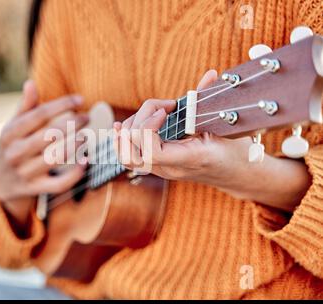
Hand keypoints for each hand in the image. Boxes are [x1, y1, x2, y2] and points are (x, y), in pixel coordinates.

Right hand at [0, 80, 87, 225]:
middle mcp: (15, 153)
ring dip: (74, 146)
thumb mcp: (13, 126)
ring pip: (54, 158)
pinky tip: (85, 161)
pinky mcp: (35, 188)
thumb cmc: (13, 146)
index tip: (80, 100)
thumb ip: (25, 107)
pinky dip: (74, 174)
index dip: (61, 105)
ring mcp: (25, 172)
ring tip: (86, 136)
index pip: (38, 115)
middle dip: (72, 124)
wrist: (0, 182)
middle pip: (48, 135)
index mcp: (10, 133)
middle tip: (87, 118)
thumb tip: (31, 83)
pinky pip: (58, 184)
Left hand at [114, 70, 311, 211]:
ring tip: (150, 112)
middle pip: (134, 149)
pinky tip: (123, 125)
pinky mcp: (156, 166)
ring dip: (129, 128)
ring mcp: (160, 170)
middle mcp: (169, 168)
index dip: (149, 127)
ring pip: (126, 156)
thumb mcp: (226, 125)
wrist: (236, 174)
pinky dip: (122, 140)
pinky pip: (128, 158)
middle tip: (164, 106)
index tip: (166, 110)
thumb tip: (211, 74)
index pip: (152, 152)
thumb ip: (211, 100)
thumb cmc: (234, 151)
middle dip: (141, 119)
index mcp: (189, 159)